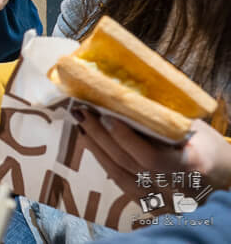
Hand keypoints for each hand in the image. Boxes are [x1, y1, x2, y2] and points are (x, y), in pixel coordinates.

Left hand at [76, 110, 230, 207]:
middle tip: (82, 112)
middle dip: (101, 137)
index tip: (106, 116)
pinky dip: (106, 162)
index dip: (125, 138)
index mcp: (192, 165)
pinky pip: (123, 184)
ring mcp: (164, 200)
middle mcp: (176, 188)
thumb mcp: (196, 128)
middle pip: (129, 164)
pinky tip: (93, 145)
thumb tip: (127, 94)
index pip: (151, 158)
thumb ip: (165, 117)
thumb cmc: (210, 148)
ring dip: (97, 148)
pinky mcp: (154, 204)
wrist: (225, 181)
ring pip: (121, 175)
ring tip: (82, 125)